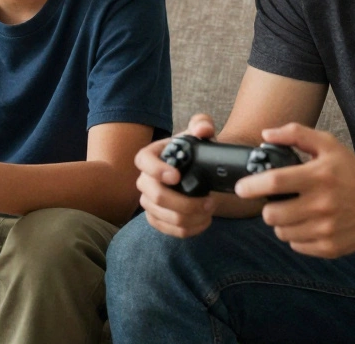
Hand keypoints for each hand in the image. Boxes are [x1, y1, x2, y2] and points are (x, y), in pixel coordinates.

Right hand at [134, 114, 219, 237]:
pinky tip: (204, 222)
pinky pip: (168, 230)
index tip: (177, 176)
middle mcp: (145, 180)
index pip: (143, 161)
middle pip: (155, 196)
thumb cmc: (194, 151)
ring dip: (190, 217)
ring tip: (210, 210)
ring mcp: (148, 201)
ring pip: (164, 216)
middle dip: (184, 203)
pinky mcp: (156, 218)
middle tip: (209, 201)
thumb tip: (202, 129)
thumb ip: (202, 124)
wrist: (197, 170)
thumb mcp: (200, 134)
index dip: (156, 170)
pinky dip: (188, 230)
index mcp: (151, 156)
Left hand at [235, 123, 354, 257]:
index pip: (274, 182)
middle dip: (267, 207)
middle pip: (272, 214)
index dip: (251, 186)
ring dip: (282, 223)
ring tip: (295, 211)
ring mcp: (327, 229)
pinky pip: (297, 246)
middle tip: (276, 201)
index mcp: (318, 176)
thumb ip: (295, 134)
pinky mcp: (331, 247)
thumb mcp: (328, 145)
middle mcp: (322, 204)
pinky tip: (309, 223)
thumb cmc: (352, 171)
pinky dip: (297, 236)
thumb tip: (265, 134)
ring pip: (281, 232)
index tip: (241, 188)